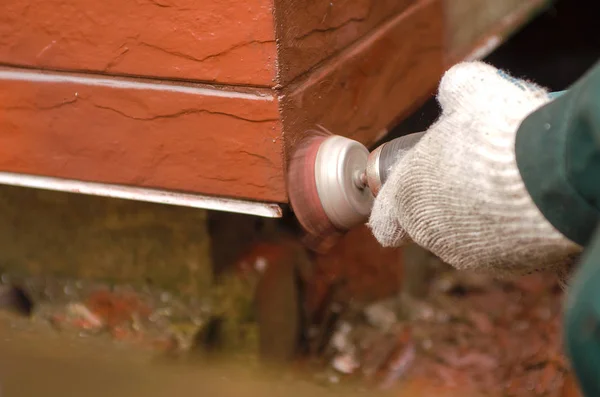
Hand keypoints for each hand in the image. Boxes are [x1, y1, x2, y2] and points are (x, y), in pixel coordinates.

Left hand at [368, 62, 581, 276]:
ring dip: (478, 219)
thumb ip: (453, 90)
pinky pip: (505, 248)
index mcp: (407, 198)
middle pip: (429, 225)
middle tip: (473, 176)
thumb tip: (455, 89)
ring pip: (467, 238)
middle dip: (445, 204)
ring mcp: (470, 253)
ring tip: (507, 187)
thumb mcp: (469, 91)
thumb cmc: (497, 130)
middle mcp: (431, 234)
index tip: (412, 195)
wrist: (550, 172)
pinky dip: (511, 232)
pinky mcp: (508, 266)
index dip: (394, 209)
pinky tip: (529, 206)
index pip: (384, 221)